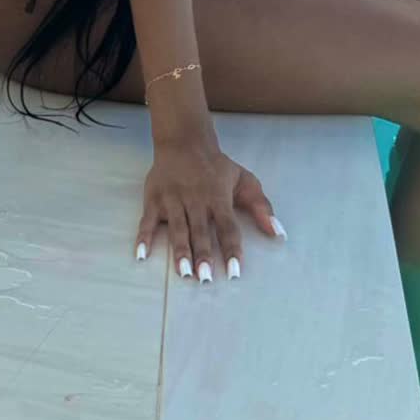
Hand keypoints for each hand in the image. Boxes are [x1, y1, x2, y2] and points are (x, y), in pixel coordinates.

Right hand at [135, 136, 283, 280]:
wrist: (184, 141)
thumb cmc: (217, 168)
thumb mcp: (244, 180)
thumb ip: (261, 207)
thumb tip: (278, 233)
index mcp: (218, 197)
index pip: (227, 226)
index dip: (231, 249)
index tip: (234, 271)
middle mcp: (196, 199)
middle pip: (201, 230)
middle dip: (203, 254)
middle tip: (205, 278)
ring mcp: (173, 199)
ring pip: (177, 228)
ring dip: (180, 250)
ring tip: (184, 273)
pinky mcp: (154, 199)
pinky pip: (148, 221)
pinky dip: (144, 237)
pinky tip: (141, 255)